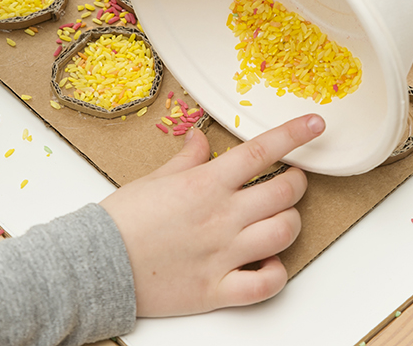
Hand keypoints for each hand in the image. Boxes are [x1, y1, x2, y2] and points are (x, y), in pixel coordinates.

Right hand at [100, 115, 324, 316]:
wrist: (97, 264)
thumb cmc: (121, 221)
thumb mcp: (153, 178)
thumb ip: (186, 160)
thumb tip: (199, 140)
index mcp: (205, 184)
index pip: (261, 150)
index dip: (294, 134)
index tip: (315, 125)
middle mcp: (221, 217)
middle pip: (284, 192)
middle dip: (297, 182)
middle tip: (293, 180)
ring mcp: (223, 254)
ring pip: (284, 233)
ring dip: (291, 222)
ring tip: (282, 218)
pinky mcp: (218, 289)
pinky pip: (266, 284)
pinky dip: (276, 273)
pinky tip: (269, 263)